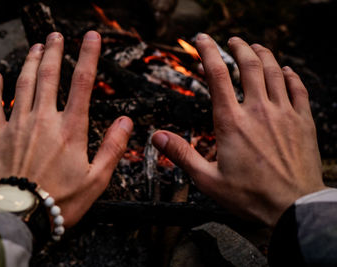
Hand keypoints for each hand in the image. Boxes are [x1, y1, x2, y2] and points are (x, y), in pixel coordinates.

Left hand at [0, 31, 132, 226]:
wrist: (20, 218)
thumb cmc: (60, 201)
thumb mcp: (97, 179)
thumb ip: (113, 147)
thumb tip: (126, 122)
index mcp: (71, 130)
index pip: (83, 83)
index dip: (88, 56)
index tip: (91, 37)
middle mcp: (44, 120)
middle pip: (50, 75)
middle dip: (55, 51)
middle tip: (56, 35)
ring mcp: (18, 125)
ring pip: (24, 83)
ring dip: (31, 62)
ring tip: (37, 46)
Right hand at [152, 34, 325, 226]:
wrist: (293, 208)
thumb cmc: (250, 196)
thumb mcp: (207, 179)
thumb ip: (181, 154)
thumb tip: (156, 137)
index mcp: (231, 122)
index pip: (217, 75)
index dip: (207, 51)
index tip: (201, 39)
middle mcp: (257, 111)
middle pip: (249, 65)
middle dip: (239, 46)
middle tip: (233, 40)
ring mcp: (283, 113)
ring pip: (274, 71)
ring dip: (263, 54)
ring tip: (256, 47)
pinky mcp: (303, 122)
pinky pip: (298, 88)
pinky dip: (290, 74)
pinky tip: (286, 70)